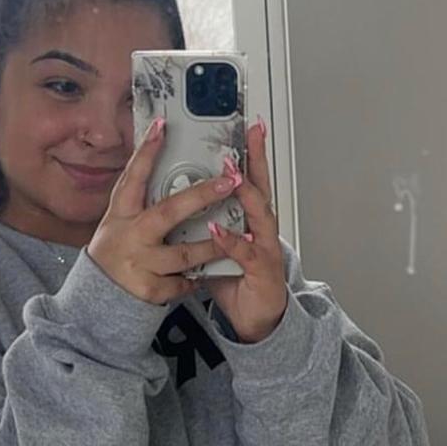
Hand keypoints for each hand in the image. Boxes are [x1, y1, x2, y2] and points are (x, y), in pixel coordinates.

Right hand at [88, 117, 236, 304]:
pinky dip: (197, 277)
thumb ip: (138, 198)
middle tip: (230, 181)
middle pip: (169, 211)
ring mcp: (139, 263)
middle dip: (202, 196)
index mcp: (121, 213)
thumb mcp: (120, 220)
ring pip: (185, 253)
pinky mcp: (149, 289)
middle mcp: (129, 235)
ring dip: (214, 245)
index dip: (147, 151)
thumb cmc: (116, 249)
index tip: (162, 127)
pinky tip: (208, 272)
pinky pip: (183, 281)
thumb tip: (154, 156)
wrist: (101, 297)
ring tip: (243, 237)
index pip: (133, 176)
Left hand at [206, 120, 287, 342]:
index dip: (252, 152)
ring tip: (232, 176)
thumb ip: (206, 218)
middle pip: (262, 187)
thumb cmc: (236, 277)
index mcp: (249, 217)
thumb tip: (181, 195)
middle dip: (258, 159)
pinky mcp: (262, 272)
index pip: (251, 178)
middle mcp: (261, 227)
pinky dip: (231, 241)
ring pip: (260, 215)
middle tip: (252, 134)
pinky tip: (218, 231)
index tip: (251, 126)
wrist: (256, 320)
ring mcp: (265, 248)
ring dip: (246, 194)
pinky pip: (245, 254)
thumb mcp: (219, 241)